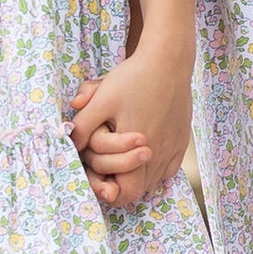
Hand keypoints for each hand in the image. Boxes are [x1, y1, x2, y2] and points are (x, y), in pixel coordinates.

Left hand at [69, 42, 193, 208]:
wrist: (168, 59)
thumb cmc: (133, 78)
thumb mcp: (101, 99)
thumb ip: (83, 126)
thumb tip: (70, 144)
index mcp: (138, 149)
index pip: (126, 193)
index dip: (109, 192)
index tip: (99, 182)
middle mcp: (159, 155)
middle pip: (138, 190)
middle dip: (120, 182)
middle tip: (106, 168)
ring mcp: (173, 149)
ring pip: (153, 180)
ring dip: (137, 175)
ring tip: (122, 159)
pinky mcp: (182, 141)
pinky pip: (168, 168)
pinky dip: (154, 168)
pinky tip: (144, 152)